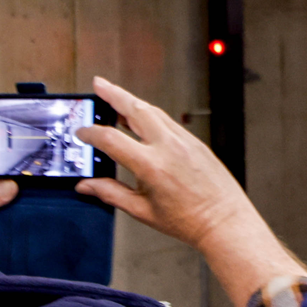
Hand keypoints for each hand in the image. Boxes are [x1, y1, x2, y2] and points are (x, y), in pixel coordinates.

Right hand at [75, 77, 306, 306]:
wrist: (224, 221)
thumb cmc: (189, 221)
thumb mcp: (142, 211)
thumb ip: (111, 193)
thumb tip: (87, 186)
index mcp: (152, 166)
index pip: (112, 139)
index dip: (91, 133)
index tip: (82, 133)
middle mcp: (168, 147)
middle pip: (135, 109)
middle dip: (113, 94)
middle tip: (98, 84)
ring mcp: (184, 140)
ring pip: (153, 111)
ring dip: (131, 101)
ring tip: (115, 96)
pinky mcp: (194, 141)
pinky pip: (167, 121)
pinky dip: (150, 114)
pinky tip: (142, 117)